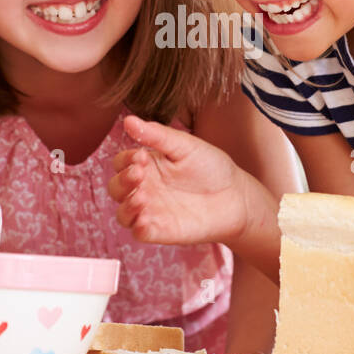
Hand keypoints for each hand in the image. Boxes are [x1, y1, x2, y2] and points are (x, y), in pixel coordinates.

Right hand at [108, 114, 250, 246]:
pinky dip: (138, 227)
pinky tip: (146, 219)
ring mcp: (151, 211)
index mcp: (147, 166)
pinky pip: (139, 233)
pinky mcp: (161, 231)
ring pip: (123, 214)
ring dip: (126, 206)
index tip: (141, 156)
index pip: (121, 163)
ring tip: (142, 197)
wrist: (236, 196)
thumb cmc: (211, 168)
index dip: (125, 160)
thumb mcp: (185, 146)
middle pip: (116, 188)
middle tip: (139, 173)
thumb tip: (129, 120)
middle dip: (122, 181)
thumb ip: (157, 135)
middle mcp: (145, 188)